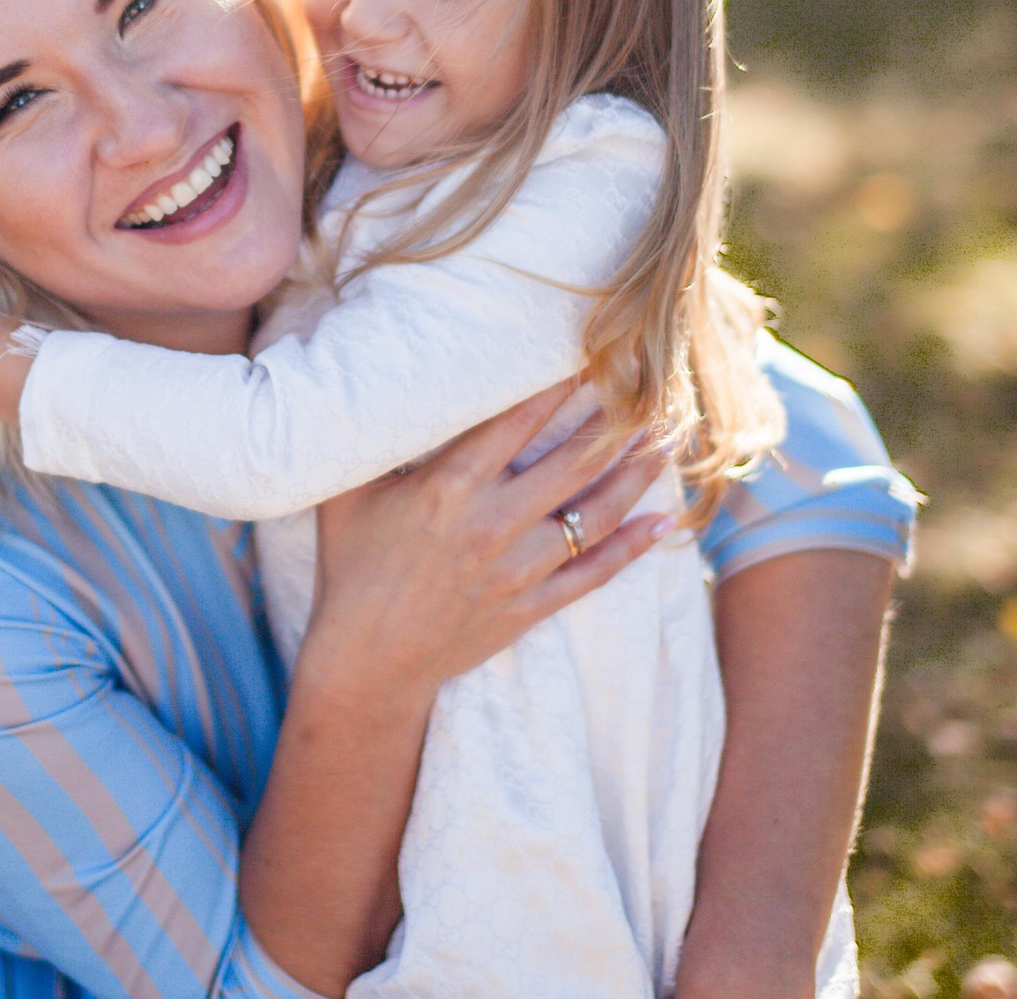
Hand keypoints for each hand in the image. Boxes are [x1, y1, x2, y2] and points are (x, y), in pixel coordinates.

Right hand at [299, 380, 669, 702]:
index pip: (517, 422)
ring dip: (635, 473)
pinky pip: (596, 572)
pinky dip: (634, 547)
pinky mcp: (532, 606)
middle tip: (648, 387)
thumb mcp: (350, 493)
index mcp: (450, 487)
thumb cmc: (352, 567)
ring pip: (596, 514)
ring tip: (666, 438)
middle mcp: (493, 523)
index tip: (590, 356)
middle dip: (615, 420)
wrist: (366, 660)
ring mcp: (519, 568)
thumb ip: (371, 441)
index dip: (558, 385)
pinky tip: (662, 521)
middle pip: (573, 461)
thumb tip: (370, 387)